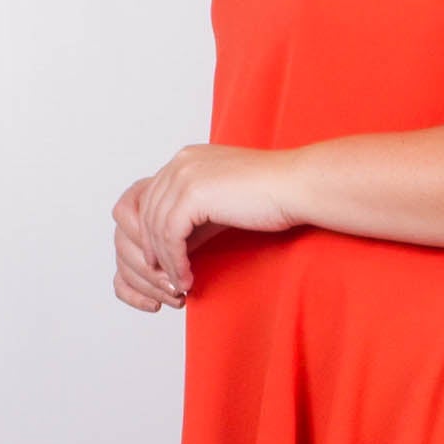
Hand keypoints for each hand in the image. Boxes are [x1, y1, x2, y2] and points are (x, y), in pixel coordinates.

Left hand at [111, 144, 300, 310]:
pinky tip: (187, 278)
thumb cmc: (270, 196)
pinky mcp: (193, 194)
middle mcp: (180, 162)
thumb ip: (193, 220)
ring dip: (165, 262)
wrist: (296, 186)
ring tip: (179, 284)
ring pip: (156, 227)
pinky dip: (175, 262)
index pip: (152, 199)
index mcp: (186, 160)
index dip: (153, 234)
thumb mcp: (220, 206)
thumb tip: (171, 248)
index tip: (163, 263)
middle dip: (154, 251)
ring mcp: (184, 175)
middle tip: (165, 279)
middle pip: (147, 213)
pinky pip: (170, 236)